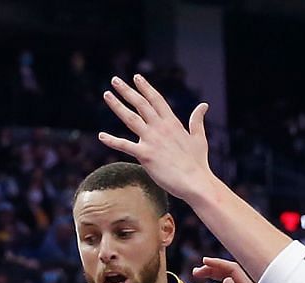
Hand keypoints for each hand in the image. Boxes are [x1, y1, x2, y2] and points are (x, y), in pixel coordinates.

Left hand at [99, 75, 215, 201]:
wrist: (195, 182)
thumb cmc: (198, 163)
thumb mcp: (199, 137)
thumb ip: (197, 120)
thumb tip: (203, 105)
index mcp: (172, 122)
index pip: (156, 99)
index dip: (146, 87)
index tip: (136, 77)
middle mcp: (160, 127)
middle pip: (141, 104)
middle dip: (127, 91)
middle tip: (115, 80)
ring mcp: (151, 140)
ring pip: (130, 118)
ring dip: (117, 105)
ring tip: (107, 95)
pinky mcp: (145, 155)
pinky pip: (124, 146)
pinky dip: (112, 141)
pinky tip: (101, 136)